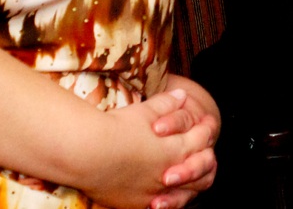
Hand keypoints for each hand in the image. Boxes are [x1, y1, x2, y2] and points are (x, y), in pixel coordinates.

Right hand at [83, 93, 216, 208]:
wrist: (86, 154)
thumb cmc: (116, 128)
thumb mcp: (145, 110)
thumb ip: (167, 103)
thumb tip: (183, 95)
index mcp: (176, 149)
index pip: (202, 139)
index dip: (206, 129)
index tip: (206, 123)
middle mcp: (170, 173)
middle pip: (202, 169)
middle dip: (206, 158)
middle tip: (205, 151)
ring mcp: (154, 192)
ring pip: (186, 193)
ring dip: (191, 182)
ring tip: (188, 173)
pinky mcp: (136, 204)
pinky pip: (161, 205)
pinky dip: (168, 199)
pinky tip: (164, 193)